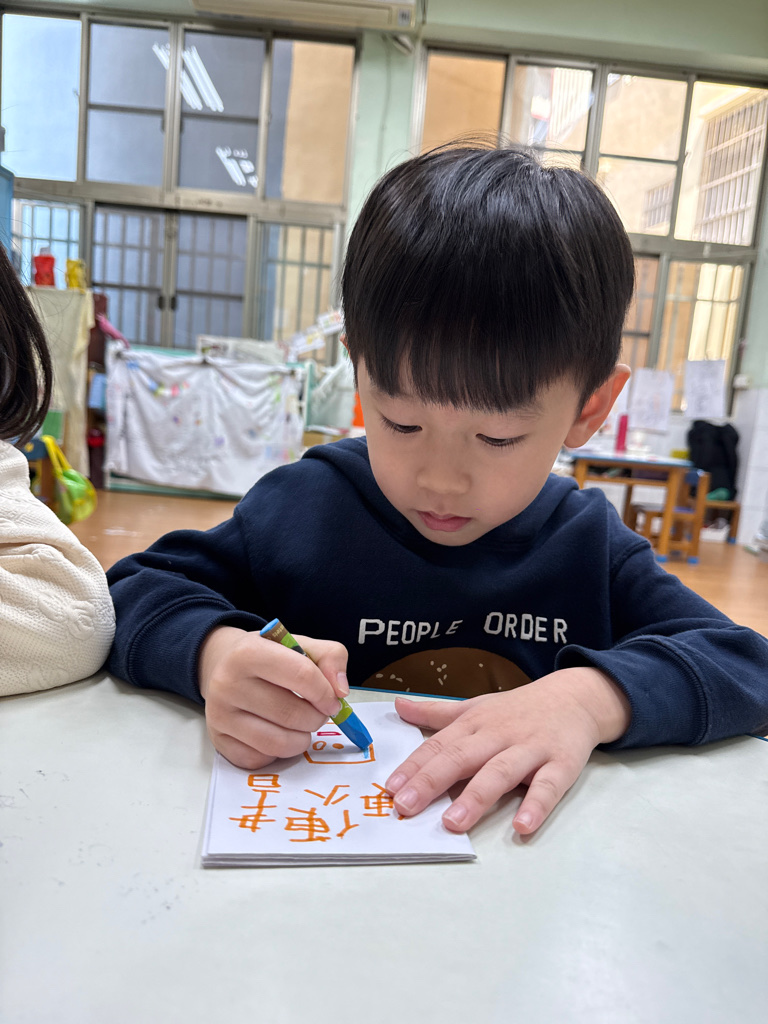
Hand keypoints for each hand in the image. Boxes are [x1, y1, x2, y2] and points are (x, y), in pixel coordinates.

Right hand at [198, 625, 348, 769]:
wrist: (223, 664)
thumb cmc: (268, 655)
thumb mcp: (299, 643)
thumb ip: (331, 657)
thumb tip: (341, 691)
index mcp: (249, 652)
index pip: (302, 675)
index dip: (326, 693)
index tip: (333, 700)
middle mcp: (227, 683)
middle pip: (291, 714)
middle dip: (316, 718)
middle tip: (318, 713)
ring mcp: (220, 715)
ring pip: (278, 743)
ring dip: (302, 739)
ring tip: (302, 725)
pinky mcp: (219, 741)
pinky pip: (261, 759)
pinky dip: (278, 752)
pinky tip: (278, 733)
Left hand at [385, 667, 630, 834]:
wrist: (574, 698)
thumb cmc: (517, 709)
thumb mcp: (476, 706)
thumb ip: (437, 712)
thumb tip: (398, 706)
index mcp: (474, 723)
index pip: (438, 746)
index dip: (414, 767)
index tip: (390, 789)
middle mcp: (498, 735)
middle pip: (461, 758)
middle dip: (431, 782)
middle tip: (406, 808)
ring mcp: (530, 749)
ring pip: (500, 773)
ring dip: (476, 798)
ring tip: (453, 823)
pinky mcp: (561, 764)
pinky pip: (548, 787)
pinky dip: (536, 806)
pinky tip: (523, 826)